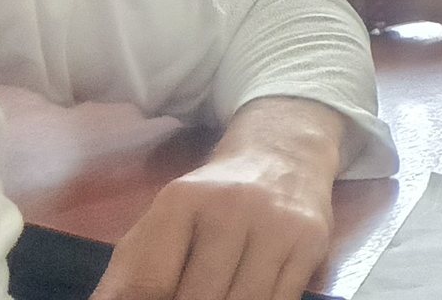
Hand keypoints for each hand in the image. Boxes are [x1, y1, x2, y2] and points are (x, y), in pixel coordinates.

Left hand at [94, 97, 343, 299]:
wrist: (283, 155)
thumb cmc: (212, 201)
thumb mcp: (162, 223)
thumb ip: (130, 273)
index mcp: (181, 201)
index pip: (150, 283)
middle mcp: (231, 207)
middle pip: (197, 298)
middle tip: (186, 299)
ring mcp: (276, 224)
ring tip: (215, 296)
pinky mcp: (310, 242)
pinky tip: (245, 295)